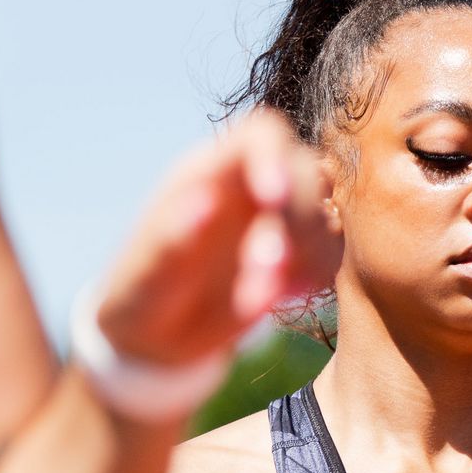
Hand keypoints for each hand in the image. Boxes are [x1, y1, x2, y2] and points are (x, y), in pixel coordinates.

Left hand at [94, 110, 336, 365]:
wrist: (156, 337)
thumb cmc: (140, 299)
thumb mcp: (143, 276)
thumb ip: (168, 240)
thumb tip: (204, 202)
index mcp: (209, 173)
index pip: (261, 134)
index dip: (277, 156)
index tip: (274, 200)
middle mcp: (251, 186)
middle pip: (306, 170)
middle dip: (296, 221)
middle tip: (264, 272)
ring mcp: (276, 219)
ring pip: (325, 211)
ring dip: (309, 254)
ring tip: (263, 297)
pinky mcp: (297, 255)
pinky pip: (331, 249)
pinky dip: (318, 272)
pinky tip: (285, 297)